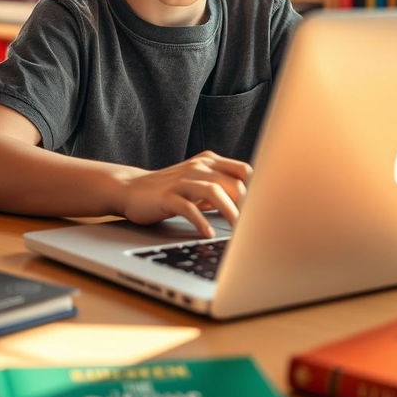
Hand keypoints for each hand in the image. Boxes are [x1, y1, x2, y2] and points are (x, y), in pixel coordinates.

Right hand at [120, 151, 251, 237]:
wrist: (131, 189)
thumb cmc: (170, 190)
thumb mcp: (198, 184)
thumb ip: (221, 188)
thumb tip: (252, 206)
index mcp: (209, 161)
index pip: (244, 170)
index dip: (258, 190)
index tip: (265, 211)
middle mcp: (198, 167)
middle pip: (233, 183)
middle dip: (247, 206)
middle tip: (255, 228)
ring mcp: (182, 180)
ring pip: (214, 191)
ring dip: (230, 212)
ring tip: (238, 232)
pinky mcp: (166, 196)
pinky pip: (188, 208)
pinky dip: (201, 221)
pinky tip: (207, 234)